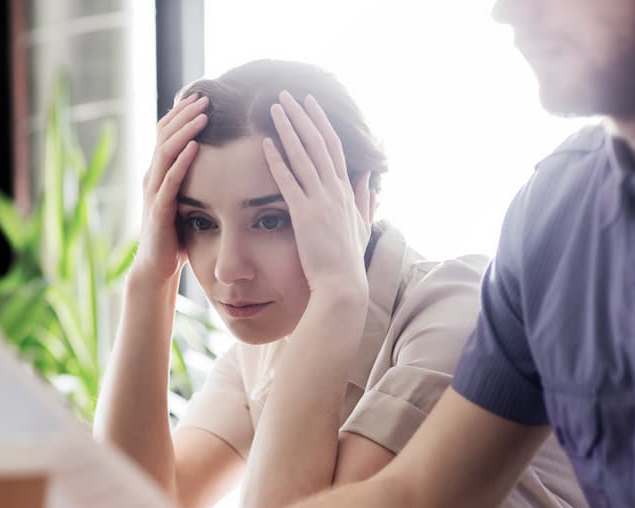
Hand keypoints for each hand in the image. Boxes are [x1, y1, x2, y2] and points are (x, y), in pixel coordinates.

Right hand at [134, 94, 208, 283]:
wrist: (156, 268)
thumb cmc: (174, 236)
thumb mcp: (184, 202)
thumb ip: (192, 182)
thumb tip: (217, 164)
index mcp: (157, 172)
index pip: (166, 133)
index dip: (181, 113)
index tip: (202, 95)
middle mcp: (151, 177)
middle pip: (164, 135)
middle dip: (185, 114)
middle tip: (205, 95)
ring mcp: (153, 192)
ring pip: (166, 152)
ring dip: (185, 131)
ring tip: (203, 114)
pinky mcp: (159, 210)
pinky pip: (170, 180)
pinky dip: (182, 161)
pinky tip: (195, 146)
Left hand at [263, 91, 371, 302]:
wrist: (342, 284)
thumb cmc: (348, 260)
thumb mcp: (361, 224)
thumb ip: (364, 197)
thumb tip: (368, 175)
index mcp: (346, 191)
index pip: (334, 148)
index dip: (321, 123)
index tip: (310, 103)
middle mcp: (335, 190)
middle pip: (318, 143)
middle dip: (302, 116)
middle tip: (287, 95)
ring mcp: (320, 201)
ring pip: (303, 156)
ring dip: (288, 129)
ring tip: (275, 108)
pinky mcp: (304, 214)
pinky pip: (289, 181)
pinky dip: (278, 161)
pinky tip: (267, 143)